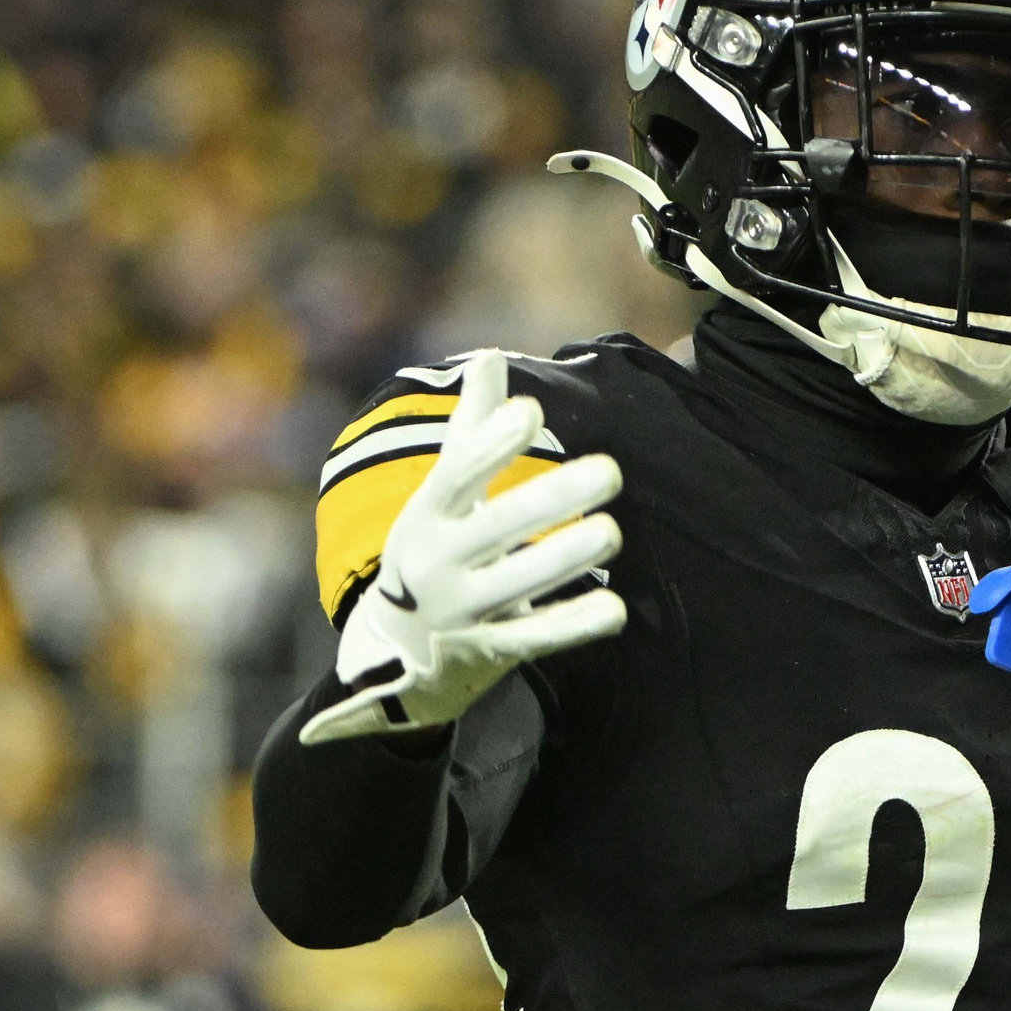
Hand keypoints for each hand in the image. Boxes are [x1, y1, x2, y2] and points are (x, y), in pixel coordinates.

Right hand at [301, 351, 626, 744]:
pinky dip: (571, 625)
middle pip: (494, 527)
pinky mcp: (485, 651)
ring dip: (565, 559)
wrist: (396, 652)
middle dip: (551, 499)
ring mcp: (460, 611)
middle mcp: (437, 561)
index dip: (490, 444)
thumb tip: (490, 357)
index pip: (455, 473)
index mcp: (426, 514)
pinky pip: (531, 638)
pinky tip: (613, 609)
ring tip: (611, 532)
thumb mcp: (440, 494)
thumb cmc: (435, 548)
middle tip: (610, 471)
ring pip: (515, 584)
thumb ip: (472, 429)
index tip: (532, 411)